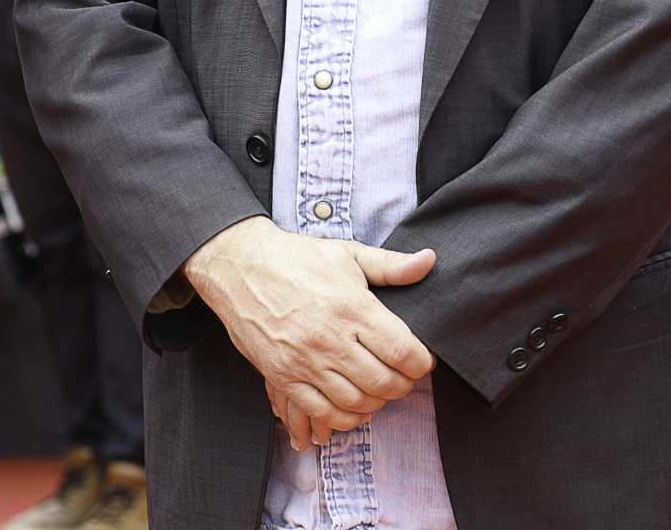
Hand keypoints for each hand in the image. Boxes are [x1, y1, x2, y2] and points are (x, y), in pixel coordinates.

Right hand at [183, 217, 437, 450]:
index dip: (420, 363)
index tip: (424, 361)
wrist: (241, 269)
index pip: (400, 350)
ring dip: (375, 403)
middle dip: (403, 386)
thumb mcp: (348, 253)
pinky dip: (342, 418)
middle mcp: (330, 339)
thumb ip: (391, 265)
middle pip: (381, 381)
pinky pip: (318, 410)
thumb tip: (429, 260)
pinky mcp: (282, 376)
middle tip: (406, 379)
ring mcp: (304, 361)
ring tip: (381, 391)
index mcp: (352, 307)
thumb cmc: (298, 259)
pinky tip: (353, 408)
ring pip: (353, 401)